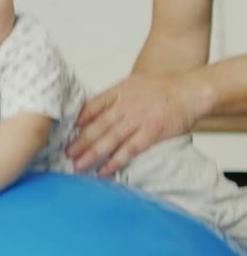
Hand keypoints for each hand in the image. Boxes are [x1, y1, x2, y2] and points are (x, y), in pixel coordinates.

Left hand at [67, 73, 196, 175]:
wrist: (188, 92)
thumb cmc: (159, 89)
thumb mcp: (130, 85)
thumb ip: (111, 98)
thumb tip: (87, 113)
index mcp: (118, 92)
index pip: (92, 105)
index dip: (78, 118)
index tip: (66, 130)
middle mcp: (125, 106)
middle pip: (97, 126)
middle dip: (79, 142)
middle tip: (66, 154)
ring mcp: (137, 120)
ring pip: (109, 140)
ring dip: (91, 154)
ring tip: (78, 166)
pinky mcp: (150, 133)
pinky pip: (128, 151)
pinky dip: (114, 162)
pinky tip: (103, 171)